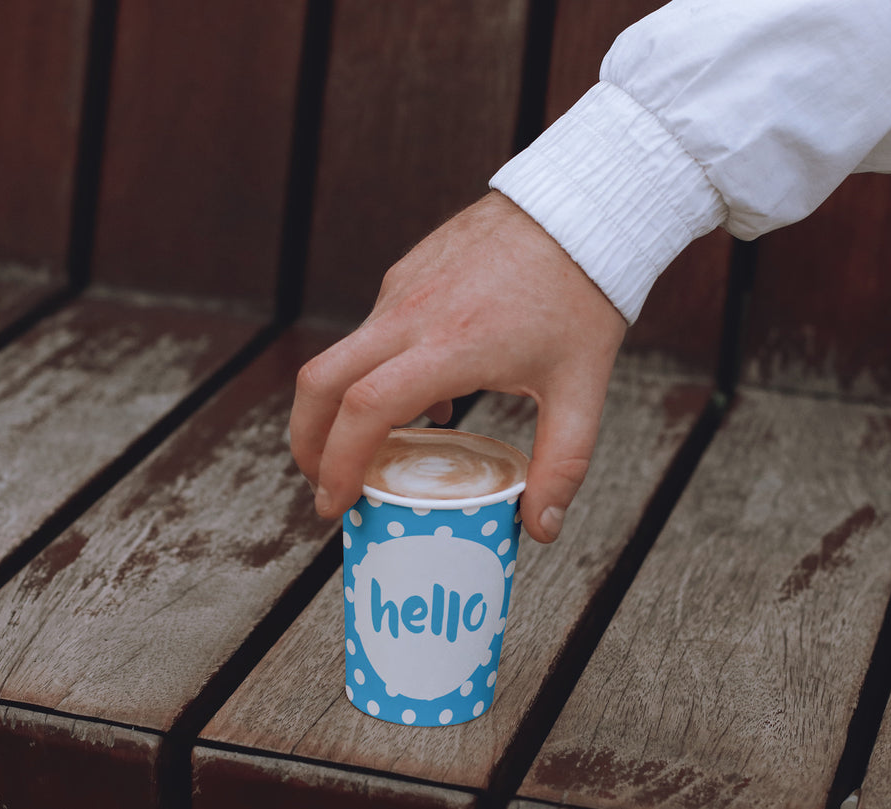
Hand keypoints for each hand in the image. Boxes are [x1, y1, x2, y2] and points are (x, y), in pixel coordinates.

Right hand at [290, 191, 626, 541]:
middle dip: (307, 441)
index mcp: (450, 347)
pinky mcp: (407, 271)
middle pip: (320, 382)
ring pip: (343, 355)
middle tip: (324, 482)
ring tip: (384, 449)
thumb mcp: (582, 390)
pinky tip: (427, 392)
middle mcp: (412, 314)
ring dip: (344, 407)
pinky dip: (376, 371)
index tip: (334, 502)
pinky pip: (373, 330)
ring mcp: (403, 287)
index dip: (338, 463)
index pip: (365, 410)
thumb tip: (540, 529)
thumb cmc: (583, 296)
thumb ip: (562, 464)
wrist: (579, 207)